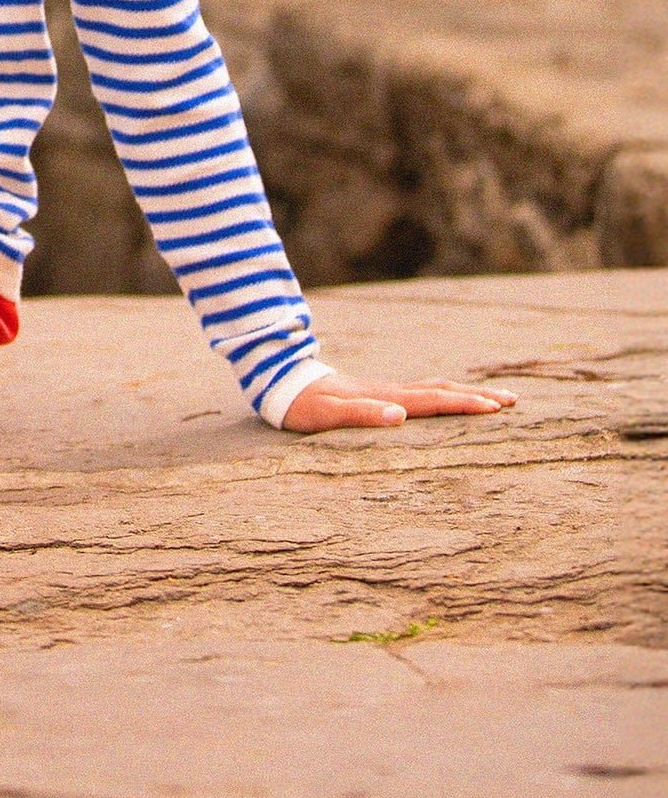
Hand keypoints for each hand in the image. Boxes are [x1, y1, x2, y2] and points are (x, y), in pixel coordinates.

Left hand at [280, 371, 516, 432]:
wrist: (283, 382)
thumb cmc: (303, 405)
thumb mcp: (326, 414)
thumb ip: (360, 414)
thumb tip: (400, 416)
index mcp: (385, 398)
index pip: (433, 401)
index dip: (464, 404)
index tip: (495, 408)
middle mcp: (391, 392)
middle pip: (442, 391)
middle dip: (478, 396)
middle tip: (513, 401)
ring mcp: (387, 392)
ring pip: (434, 390)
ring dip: (465, 393)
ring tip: (493, 400)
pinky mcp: (379, 396)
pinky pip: (421, 395)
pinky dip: (444, 396)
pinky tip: (448, 403)